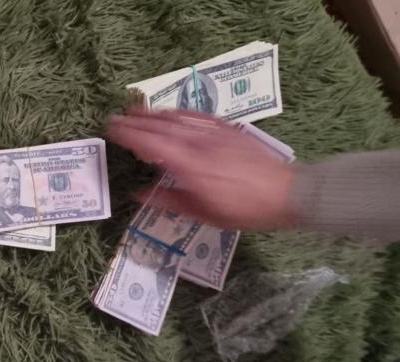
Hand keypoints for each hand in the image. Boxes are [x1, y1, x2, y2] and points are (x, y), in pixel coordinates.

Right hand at [105, 109, 295, 229]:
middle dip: (135, 121)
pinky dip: (180, 112)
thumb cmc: (244, 210)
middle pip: (161, 127)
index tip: (112, 129)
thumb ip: (170, 200)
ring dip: (154, 113)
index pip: (152, 145)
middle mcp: (199, 144)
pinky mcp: (229, 129)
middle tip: (115, 117)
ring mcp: (215, 133)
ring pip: (178, 118)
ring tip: (135, 110)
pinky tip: (171, 112)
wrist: (287, 193)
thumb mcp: (204, 214)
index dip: (130, 135)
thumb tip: (139, 192)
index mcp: (190, 166)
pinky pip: (199, 116)